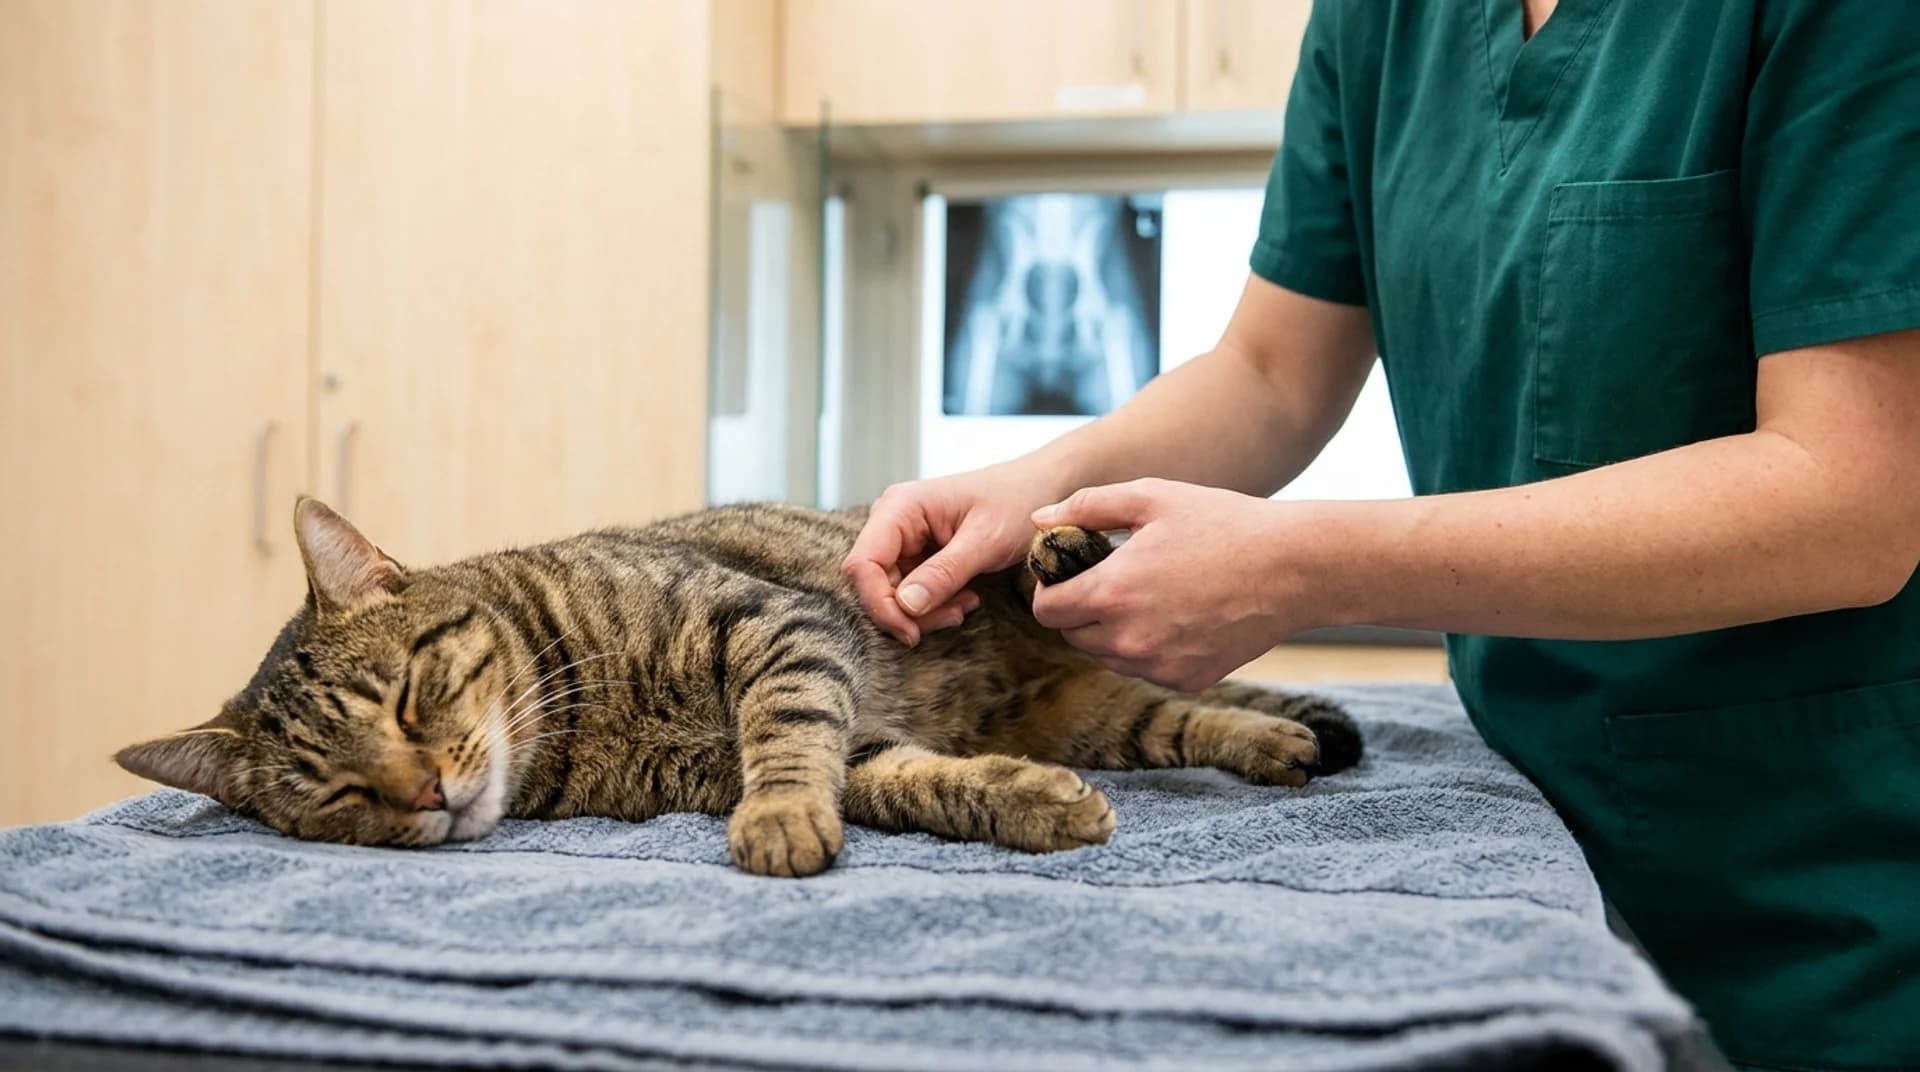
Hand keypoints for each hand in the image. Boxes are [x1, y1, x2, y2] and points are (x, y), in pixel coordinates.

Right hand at [843, 459, 1071, 645]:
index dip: (879, 604)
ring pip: (892, 594)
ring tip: (965, 605)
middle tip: (954, 616)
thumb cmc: (1015, 501)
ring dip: (926, 611)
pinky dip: (935, 604)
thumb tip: (905, 606)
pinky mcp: (916, 555)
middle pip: (875, 584)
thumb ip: (944, 573)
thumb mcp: (985, 541)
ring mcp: (903, 539)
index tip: (912, 632)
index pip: (863, 564)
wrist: (1037, 488)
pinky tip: (964, 598)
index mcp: (900, 507)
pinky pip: (911, 592)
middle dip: (909, 612)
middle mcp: (892, 521)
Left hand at [1029, 479, 1317, 691]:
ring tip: (1148, 594)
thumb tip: (1039, 520)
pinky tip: (1177, 615)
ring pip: (1107, 657)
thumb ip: (1088, 507)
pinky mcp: (1186, 681)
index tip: (1069, 573)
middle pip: (1072, 636)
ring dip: (1111, 631)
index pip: (1045, 611)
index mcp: (1110, 593)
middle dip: (1080, 610)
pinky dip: (1149, 648)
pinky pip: (1145, 669)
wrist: (1293, 569)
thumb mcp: (1152, 498)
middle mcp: (1128, 640)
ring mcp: (1158, 666)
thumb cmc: (1222, 523)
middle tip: (1111, 579)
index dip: (1050, 590)